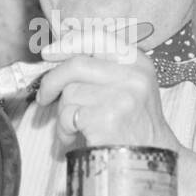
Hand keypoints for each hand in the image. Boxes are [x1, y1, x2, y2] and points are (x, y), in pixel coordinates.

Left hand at [36, 28, 178, 150]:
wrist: (151, 158)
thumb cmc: (133, 123)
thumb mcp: (130, 85)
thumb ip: (102, 67)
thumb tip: (56, 55)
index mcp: (138, 62)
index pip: (99, 38)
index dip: (69, 44)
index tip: (49, 53)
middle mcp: (133, 76)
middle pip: (76, 65)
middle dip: (52, 80)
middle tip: (44, 96)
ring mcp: (121, 97)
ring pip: (69, 93)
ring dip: (63, 113)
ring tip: (75, 127)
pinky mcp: (107, 119)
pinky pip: (68, 116)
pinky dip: (64, 129)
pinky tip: (75, 138)